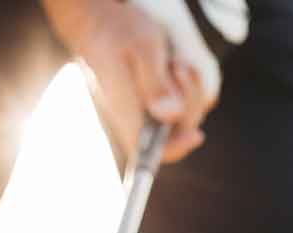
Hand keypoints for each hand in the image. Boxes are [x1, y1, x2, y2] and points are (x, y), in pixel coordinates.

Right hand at [41, 0, 219, 163]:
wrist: (96, 22)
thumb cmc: (114, 33)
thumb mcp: (141, 49)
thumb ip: (155, 83)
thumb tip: (171, 115)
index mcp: (126, 111)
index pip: (148, 150)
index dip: (175, 149)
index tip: (196, 135)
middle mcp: (133, 116)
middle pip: (174, 132)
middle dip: (190, 104)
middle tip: (180, 68)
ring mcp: (141, 109)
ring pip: (179, 118)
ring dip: (190, 92)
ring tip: (176, 63)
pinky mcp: (148, 100)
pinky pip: (177, 104)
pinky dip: (186, 88)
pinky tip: (176, 67)